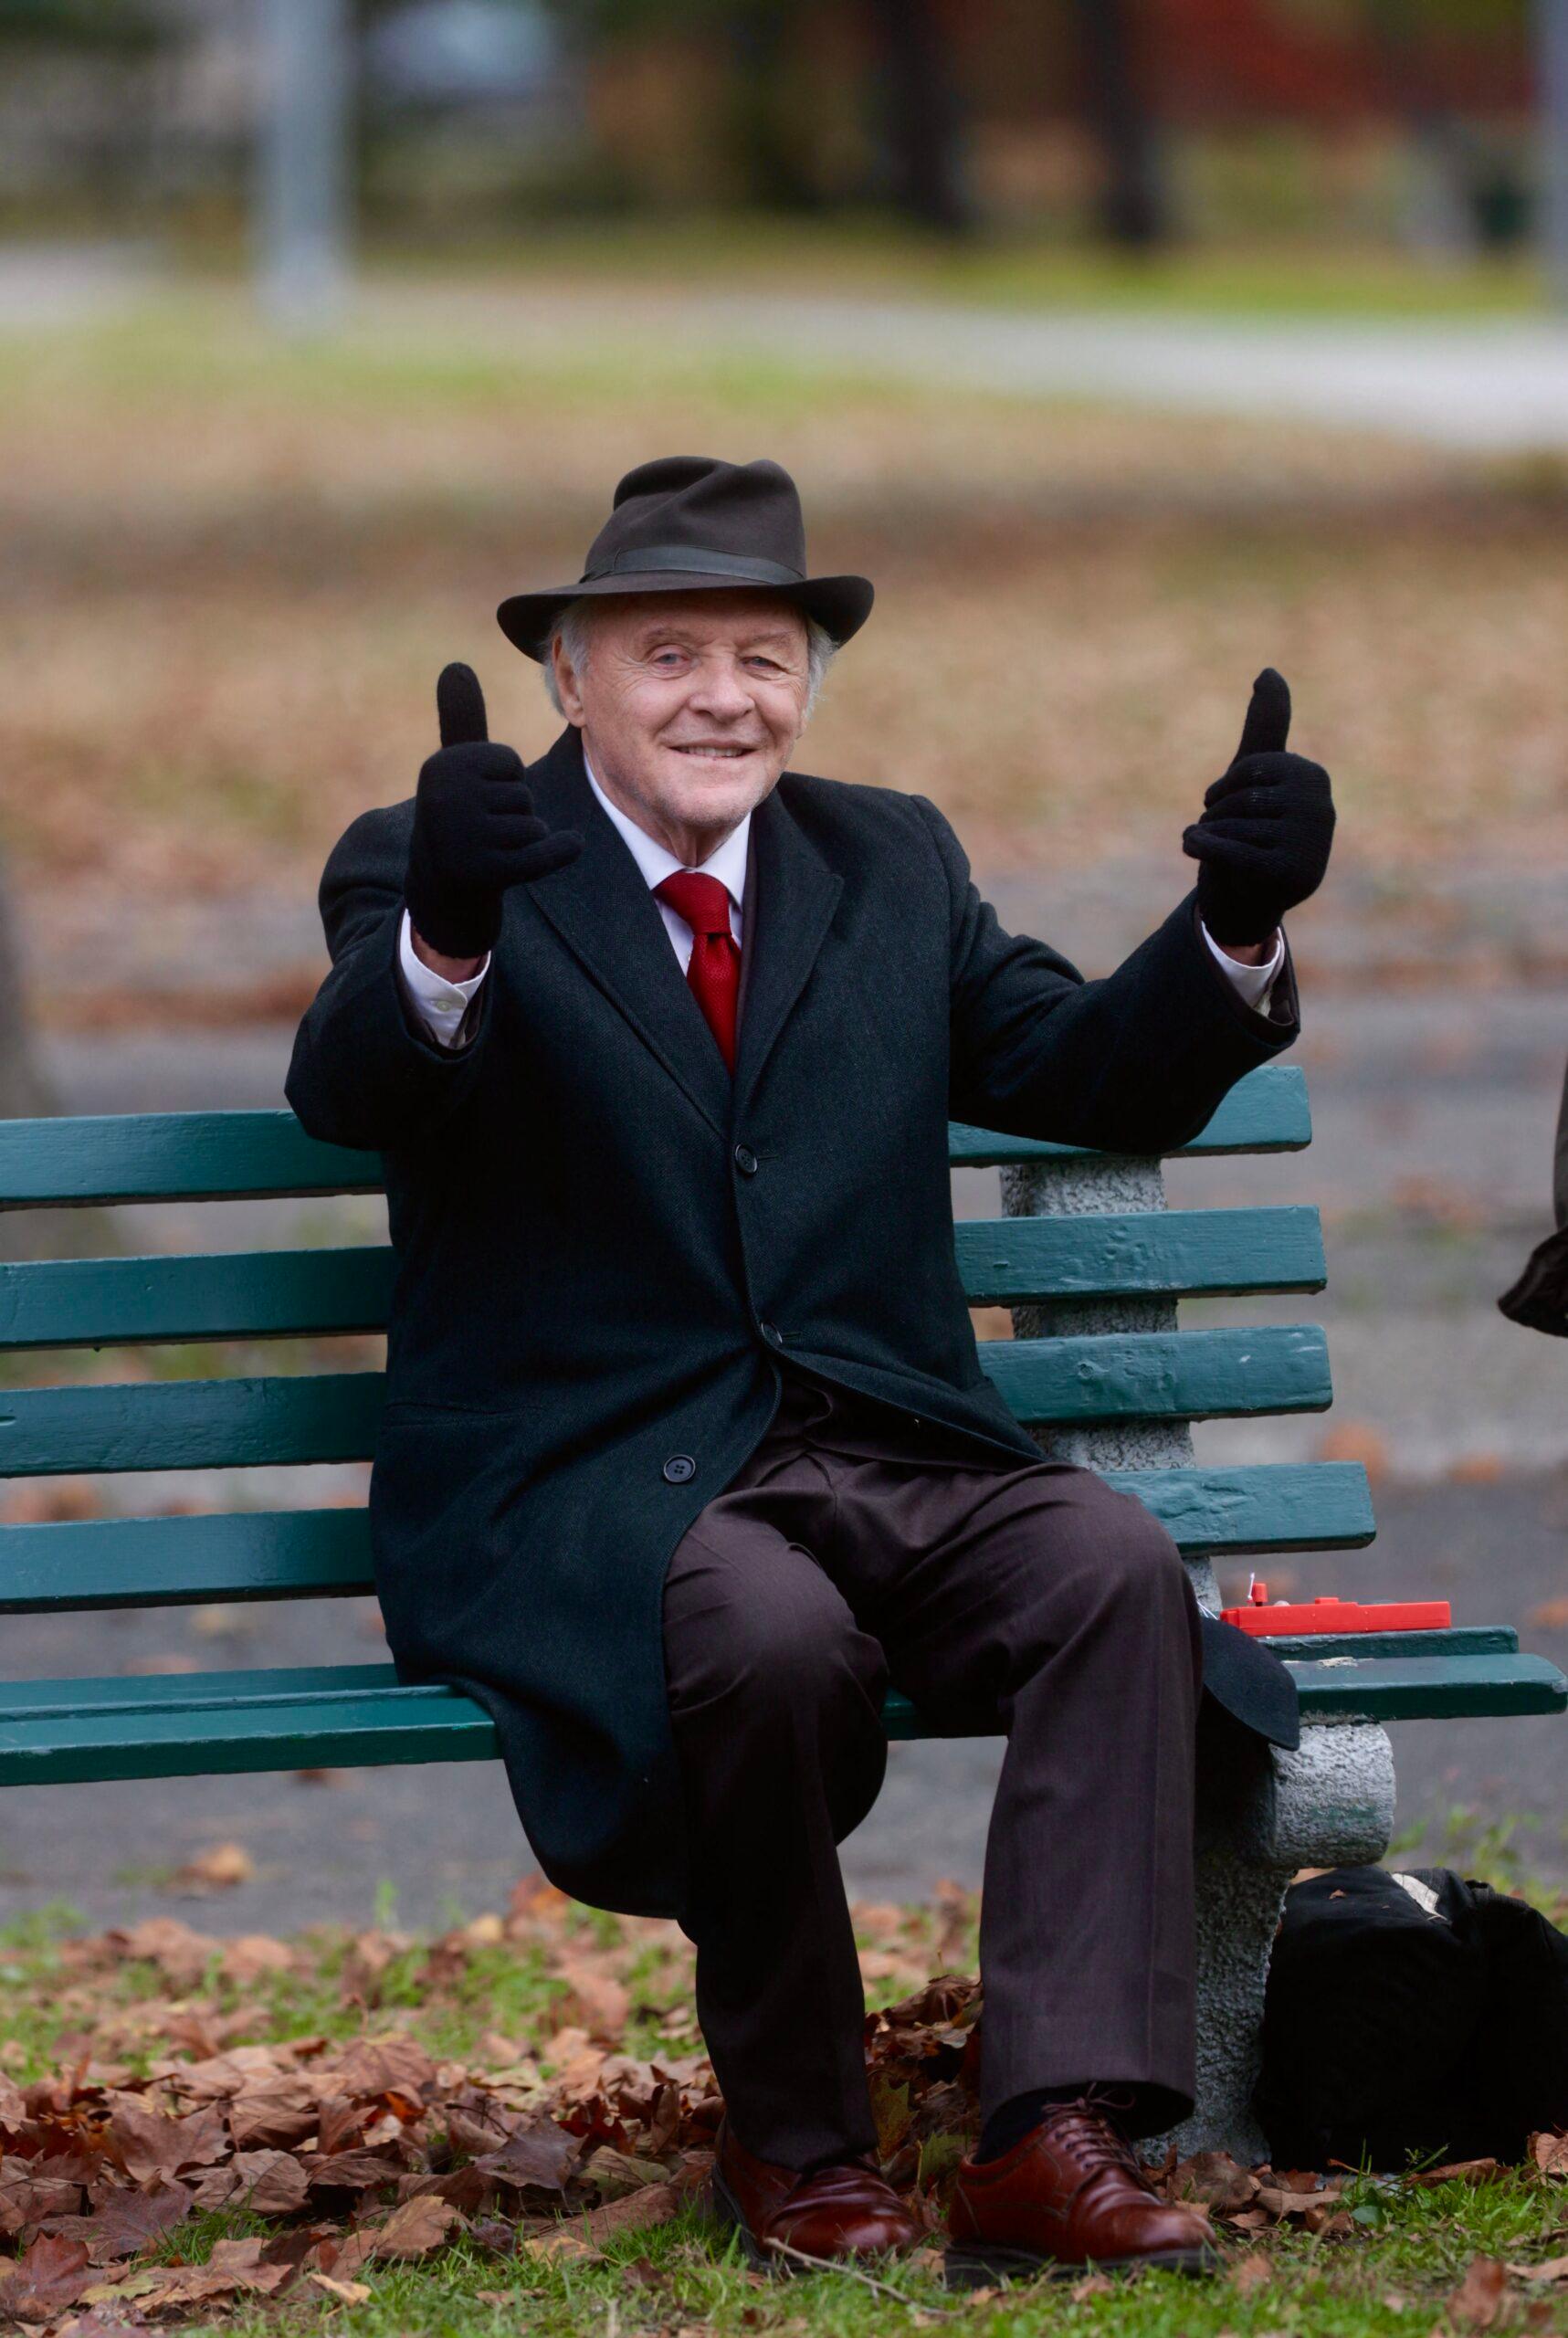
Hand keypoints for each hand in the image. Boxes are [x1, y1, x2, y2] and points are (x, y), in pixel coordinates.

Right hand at [404, 664, 581, 958]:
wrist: (440, 891)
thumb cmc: (456, 818)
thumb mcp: (455, 768)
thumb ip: (461, 719)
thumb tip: (455, 665)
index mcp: (441, 768)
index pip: (508, 762)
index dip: (503, 783)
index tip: (475, 803)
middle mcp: (446, 800)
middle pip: (520, 794)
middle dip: (512, 814)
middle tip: (481, 833)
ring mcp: (463, 838)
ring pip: (531, 825)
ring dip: (521, 840)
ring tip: (489, 850)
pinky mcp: (484, 872)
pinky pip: (543, 854)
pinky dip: (562, 850)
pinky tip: (571, 845)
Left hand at [1182, 668, 1334, 946]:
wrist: (1247, 899)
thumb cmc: (1250, 832)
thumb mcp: (1255, 777)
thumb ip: (1264, 727)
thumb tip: (1269, 671)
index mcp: (1314, 778)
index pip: (1249, 768)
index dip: (1224, 788)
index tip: (1231, 806)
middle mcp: (1321, 809)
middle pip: (1239, 798)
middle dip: (1217, 818)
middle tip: (1231, 839)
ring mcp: (1309, 844)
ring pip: (1229, 826)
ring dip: (1211, 839)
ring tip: (1230, 856)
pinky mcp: (1288, 874)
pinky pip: (1226, 850)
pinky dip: (1200, 848)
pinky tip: (1195, 850)